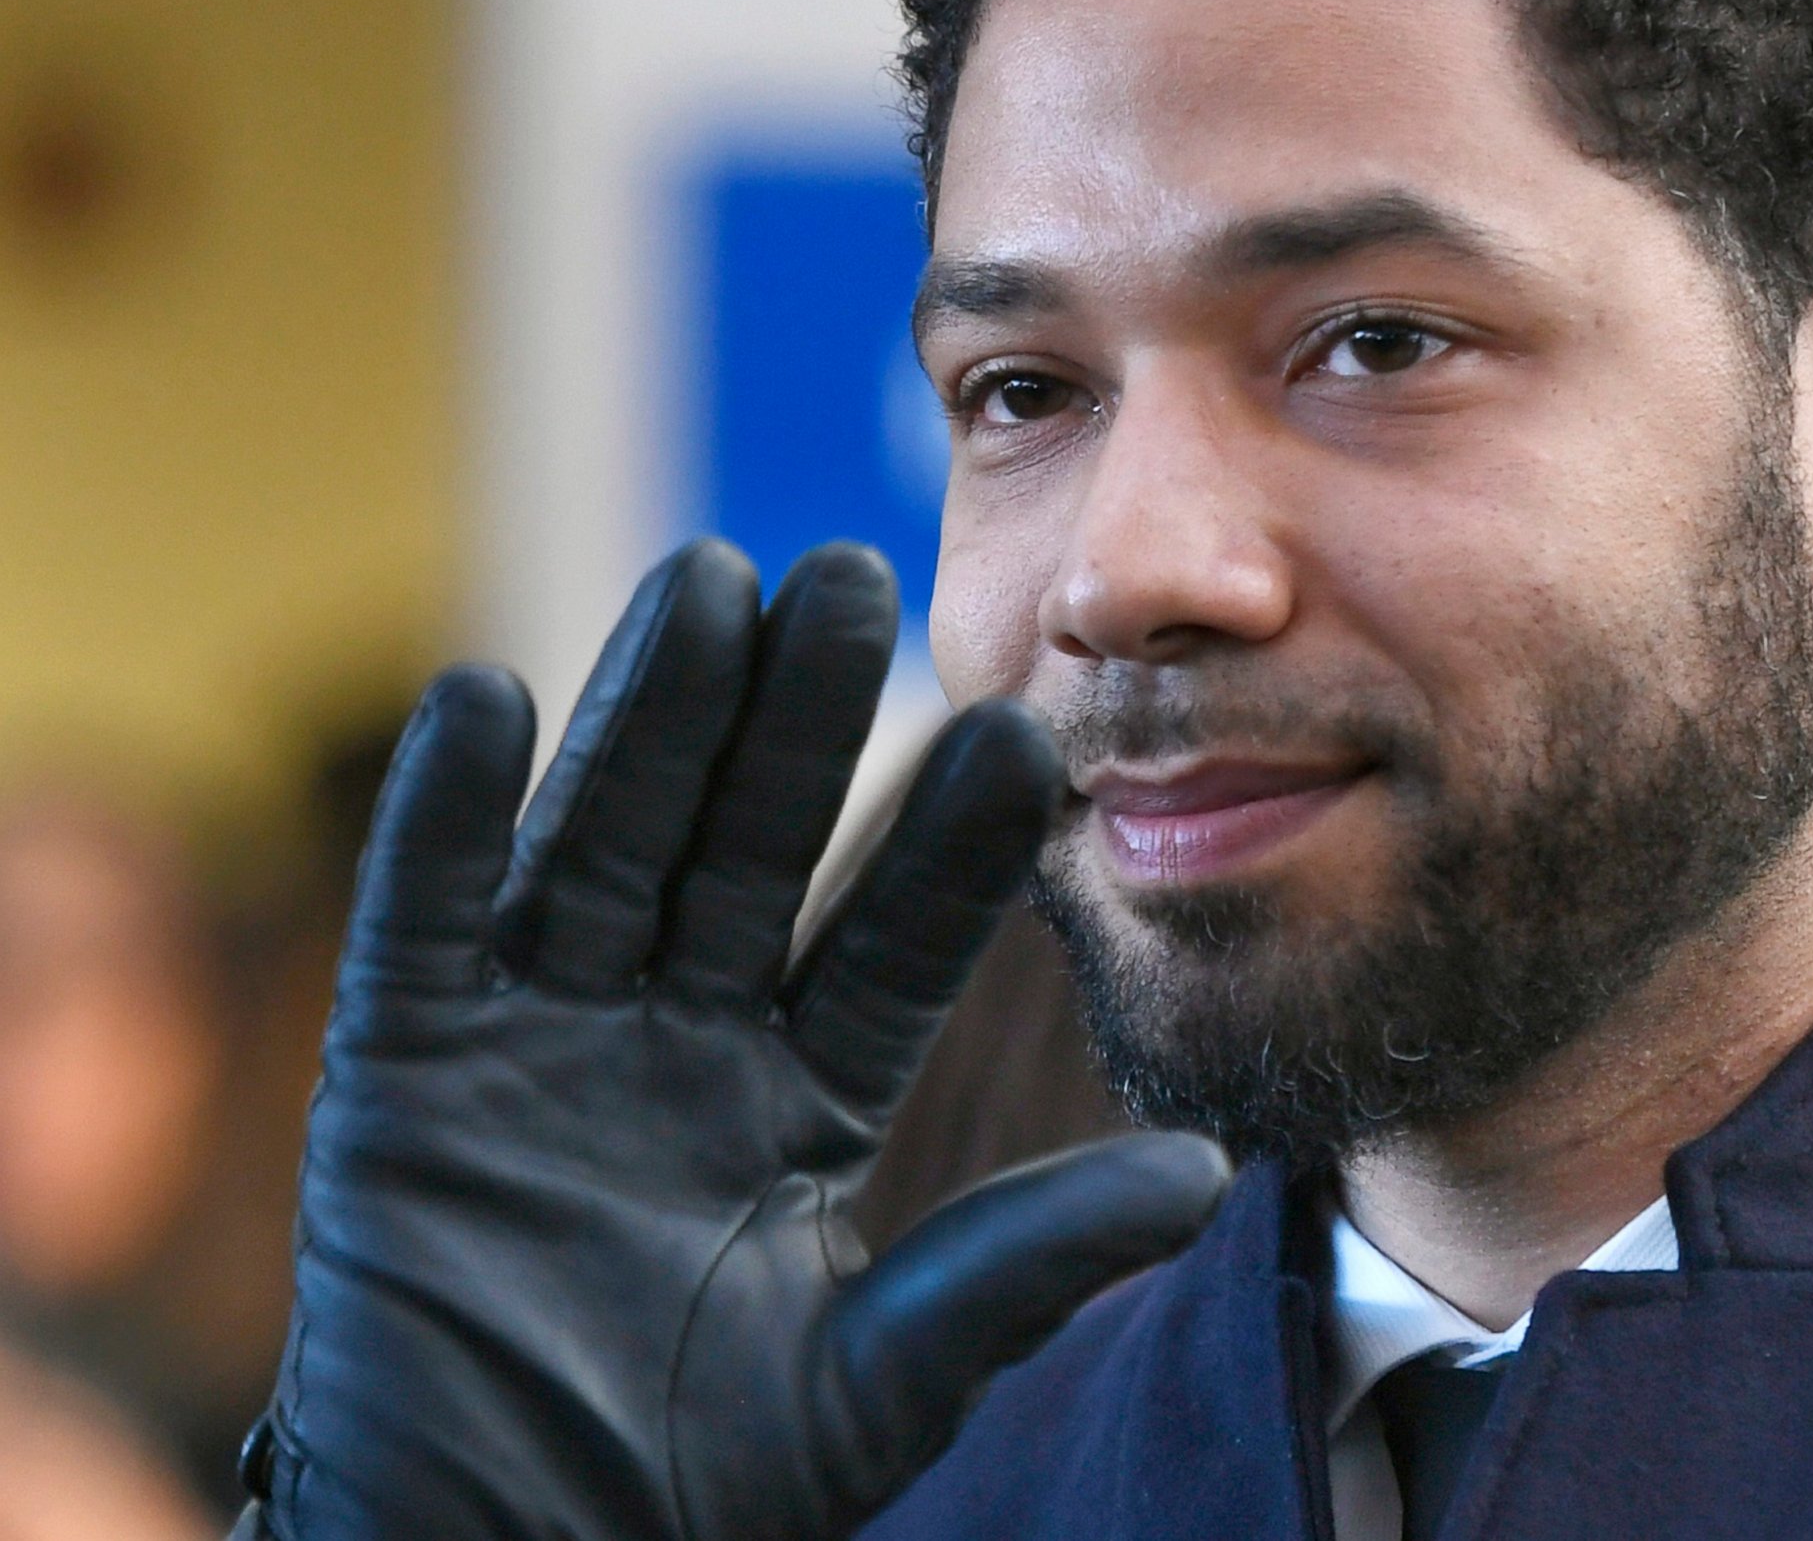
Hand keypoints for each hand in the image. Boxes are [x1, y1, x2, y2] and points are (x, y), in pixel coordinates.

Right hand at [237, 540, 1226, 1539]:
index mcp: (800, 1096)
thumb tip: (1205, 1177)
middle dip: (798, 722)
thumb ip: (1022, 1263)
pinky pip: (421, 928)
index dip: (949, 846)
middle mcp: (678, 1039)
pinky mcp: (398, 1082)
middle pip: (746, 850)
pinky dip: (443, 820)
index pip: (891, 942)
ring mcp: (537, 1045)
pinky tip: (481, 696)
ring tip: (704, 579)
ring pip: (604, 845)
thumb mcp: (886, 1373)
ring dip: (645, 717)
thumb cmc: (704, 1492)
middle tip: (854, 574)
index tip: (1027, 736)